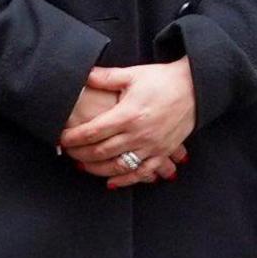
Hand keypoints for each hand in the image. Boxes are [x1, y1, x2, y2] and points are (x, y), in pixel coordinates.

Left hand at [61, 60, 198, 187]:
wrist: (195, 88)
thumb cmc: (162, 80)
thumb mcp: (132, 75)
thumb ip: (105, 77)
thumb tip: (83, 75)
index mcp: (127, 114)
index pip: (92, 132)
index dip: (73, 138)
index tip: (61, 139)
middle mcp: (138, 134)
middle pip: (100, 152)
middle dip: (80, 154)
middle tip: (67, 152)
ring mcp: (151, 146)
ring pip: (117, 166)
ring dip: (96, 169)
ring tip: (83, 165)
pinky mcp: (162, 153)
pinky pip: (142, 173)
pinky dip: (125, 180)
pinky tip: (111, 182)